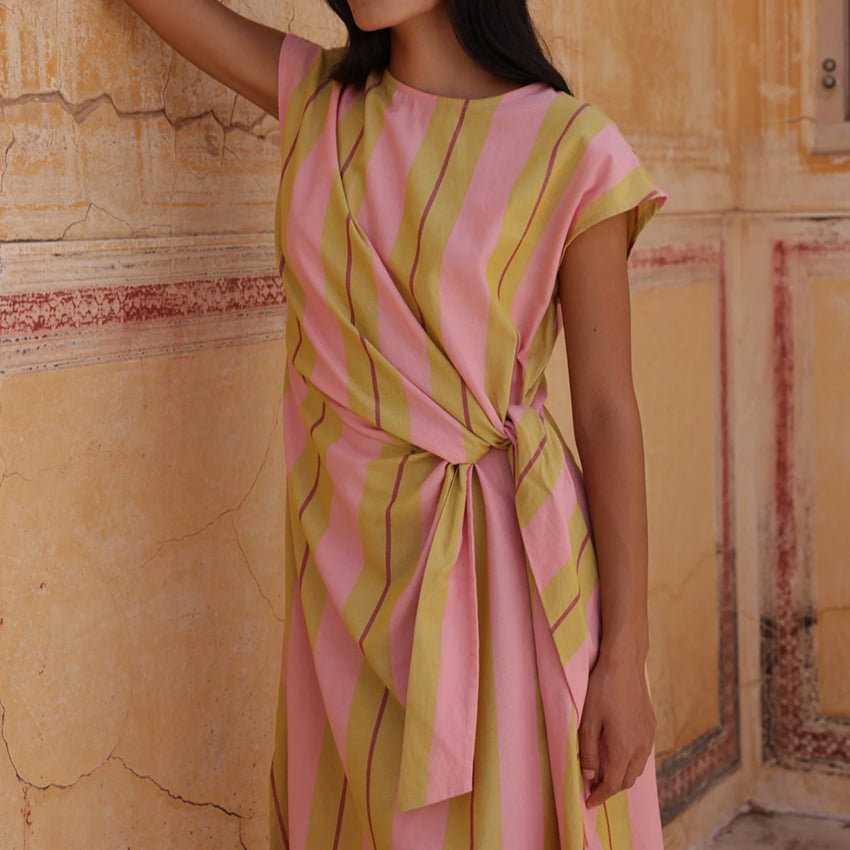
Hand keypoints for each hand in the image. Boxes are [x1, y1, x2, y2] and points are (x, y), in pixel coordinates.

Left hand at [578, 650, 655, 807]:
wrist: (625, 664)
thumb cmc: (603, 690)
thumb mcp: (588, 721)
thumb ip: (587, 752)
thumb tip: (589, 776)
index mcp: (624, 749)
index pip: (612, 784)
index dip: (599, 796)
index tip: (588, 802)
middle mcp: (640, 747)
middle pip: (627, 780)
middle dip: (610, 789)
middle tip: (592, 787)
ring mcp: (648, 737)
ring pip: (636, 769)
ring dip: (621, 776)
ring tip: (603, 772)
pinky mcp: (651, 726)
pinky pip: (642, 754)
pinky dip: (630, 762)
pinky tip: (617, 753)